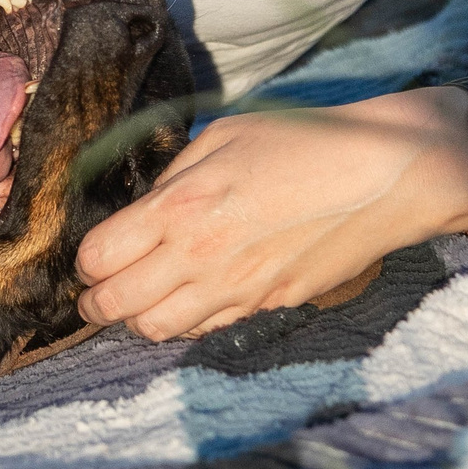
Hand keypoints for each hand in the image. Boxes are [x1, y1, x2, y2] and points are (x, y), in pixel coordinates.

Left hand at [73, 88, 467, 340]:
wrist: (382, 176)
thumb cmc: (303, 142)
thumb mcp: (222, 138)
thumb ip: (173, 178)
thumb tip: (144, 208)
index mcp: (181, 209)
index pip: (101, 257)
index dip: (85, 261)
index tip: (89, 256)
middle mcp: (201, 258)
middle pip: (119, 307)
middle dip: (96, 302)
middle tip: (93, 292)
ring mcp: (237, 289)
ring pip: (159, 330)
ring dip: (137, 318)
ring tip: (136, 299)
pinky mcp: (268, 303)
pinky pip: (207, 327)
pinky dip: (185, 320)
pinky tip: (188, 296)